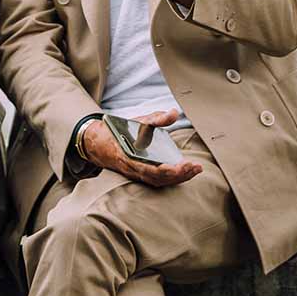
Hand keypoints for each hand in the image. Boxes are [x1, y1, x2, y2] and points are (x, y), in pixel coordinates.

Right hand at [81, 110, 202, 188]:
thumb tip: (174, 113)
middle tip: (196, 167)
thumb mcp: (139, 121)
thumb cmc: (121, 131)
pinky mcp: (141, 175)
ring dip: (178, 178)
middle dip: (179, 175)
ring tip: (195, 170)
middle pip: (159, 179)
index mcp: (130, 157)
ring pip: (159, 182)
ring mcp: (137, 174)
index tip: (184, 165)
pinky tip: (185, 173)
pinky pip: (157, 181)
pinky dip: (172, 179)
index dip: (168, 170)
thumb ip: (157, 118)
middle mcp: (134, 169)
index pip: (151, 170)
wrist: (100, 144)